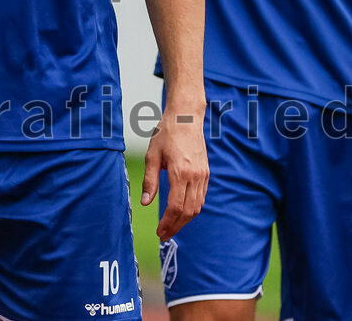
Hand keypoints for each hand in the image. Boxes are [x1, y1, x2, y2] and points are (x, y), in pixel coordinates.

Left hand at [141, 105, 208, 239]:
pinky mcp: (206, 172)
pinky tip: (181, 212)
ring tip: (171, 226)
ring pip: (197, 206)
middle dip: (176, 226)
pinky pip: (201, 197)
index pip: (175, 207)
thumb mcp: (152, 155)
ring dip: (185, 220)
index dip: (168, 222)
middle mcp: (195, 176)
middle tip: (164, 234)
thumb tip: (145, 203)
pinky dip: (192, 208)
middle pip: (188, 211)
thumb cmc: (166, 133)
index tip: (159, 231)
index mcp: (180, 172)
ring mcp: (203, 174)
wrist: (186, 116)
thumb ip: (150, 180)